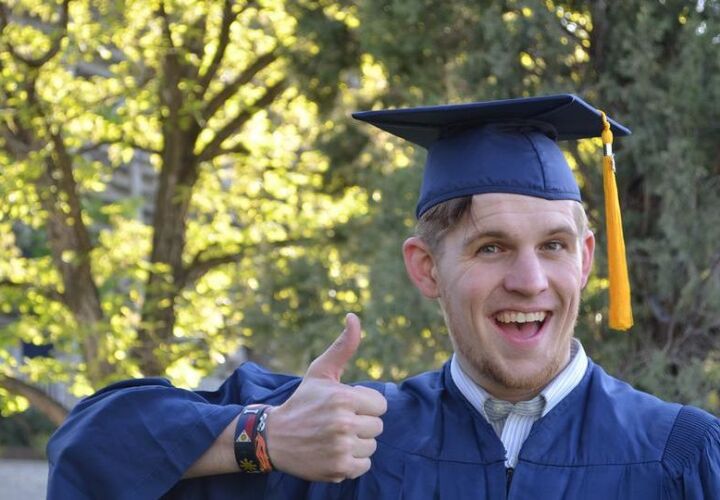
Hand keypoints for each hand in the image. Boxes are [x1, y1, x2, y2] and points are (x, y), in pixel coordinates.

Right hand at [265, 313, 387, 481]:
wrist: (274, 438)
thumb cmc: (303, 401)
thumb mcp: (321, 372)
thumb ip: (343, 346)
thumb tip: (354, 317)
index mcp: (344, 398)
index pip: (380, 405)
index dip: (365, 404)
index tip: (346, 406)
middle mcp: (344, 424)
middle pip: (377, 426)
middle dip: (361, 424)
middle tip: (337, 422)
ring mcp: (341, 448)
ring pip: (371, 446)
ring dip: (357, 443)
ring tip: (333, 437)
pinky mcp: (339, 469)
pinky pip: (364, 465)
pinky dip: (352, 461)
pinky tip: (333, 452)